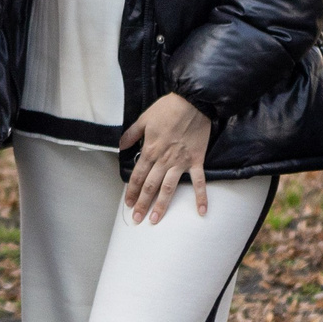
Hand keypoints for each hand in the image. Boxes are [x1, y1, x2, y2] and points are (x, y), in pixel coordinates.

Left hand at [119, 92, 212, 223]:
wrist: (193, 102)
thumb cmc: (168, 108)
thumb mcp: (144, 118)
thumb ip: (131, 134)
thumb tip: (121, 146)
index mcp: (150, 150)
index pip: (137, 176)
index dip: (131, 191)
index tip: (128, 204)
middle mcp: (163, 160)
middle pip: (150, 186)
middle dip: (142, 203)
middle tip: (137, 219)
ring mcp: (180, 162)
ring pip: (169, 188)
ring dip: (161, 205)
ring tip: (155, 219)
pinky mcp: (196, 161)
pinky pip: (199, 182)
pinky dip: (201, 197)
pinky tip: (201, 212)